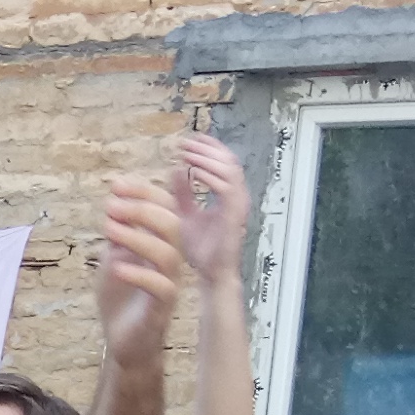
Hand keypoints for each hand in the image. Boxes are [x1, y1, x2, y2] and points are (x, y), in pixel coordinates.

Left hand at [95, 174, 185, 366]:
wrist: (122, 342)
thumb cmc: (120, 299)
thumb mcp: (112, 260)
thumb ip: (117, 236)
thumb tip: (114, 204)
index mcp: (161, 244)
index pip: (164, 209)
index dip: (143, 193)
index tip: (116, 185)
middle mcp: (170, 260)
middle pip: (172, 225)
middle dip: (142, 209)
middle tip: (112, 204)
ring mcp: (169, 283)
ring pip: (168, 253)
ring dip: (137, 237)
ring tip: (109, 229)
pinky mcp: (162, 307)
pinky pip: (160, 287)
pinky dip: (138, 274)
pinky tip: (115, 266)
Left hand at [173, 133, 247, 289]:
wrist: (211, 274)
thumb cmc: (201, 250)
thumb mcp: (185, 215)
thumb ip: (182, 193)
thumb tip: (176, 169)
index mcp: (229, 195)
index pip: (224, 162)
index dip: (208, 148)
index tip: (189, 139)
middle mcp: (238, 196)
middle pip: (229, 160)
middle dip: (207, 148)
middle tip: (185, 142)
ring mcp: (239, 205)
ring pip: (230, 169)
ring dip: (207, 158)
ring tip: (186, 153)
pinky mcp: (235, 216)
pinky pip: (227, 188)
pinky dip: (210, 177)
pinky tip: (193, 172)